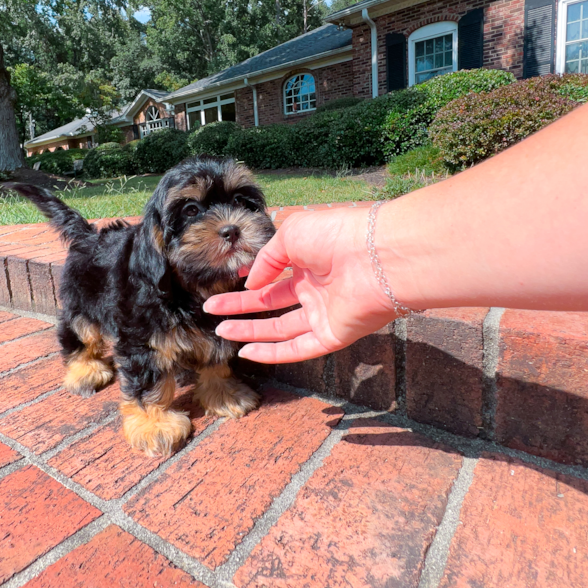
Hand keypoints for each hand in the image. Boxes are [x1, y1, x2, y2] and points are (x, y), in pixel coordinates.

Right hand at [203, 208, 396, 362]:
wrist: (377, 256)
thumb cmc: (336, 235)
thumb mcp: (291, 235)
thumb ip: (267, 260)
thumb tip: (251, 284)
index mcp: (310, 261)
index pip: (274, 275)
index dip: (251, 280)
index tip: (227, 283)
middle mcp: (316, 289)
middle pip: (271, 304)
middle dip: (240, 307)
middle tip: (210, 308)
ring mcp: (324, 313)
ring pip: (280, 328)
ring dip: (249, 331)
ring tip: (219, 330)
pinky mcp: (332, 335)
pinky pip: (299, 348)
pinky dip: (272, 353)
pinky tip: (247, 353)